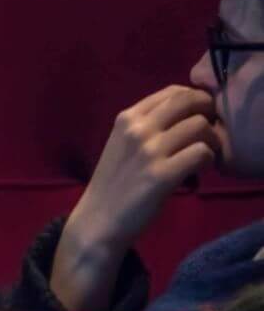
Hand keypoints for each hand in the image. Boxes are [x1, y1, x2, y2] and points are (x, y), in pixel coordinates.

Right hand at [51, 86, 220, 310]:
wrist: (99, 219)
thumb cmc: (113, 183)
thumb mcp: (122, 143)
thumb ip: (147, 126)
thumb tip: (184, 115)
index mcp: (127, 117)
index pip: (173, 91)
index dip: (194, 101)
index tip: (196, 118)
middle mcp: (138, 128)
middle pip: (190, 101)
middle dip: (208, 115)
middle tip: (207, 136)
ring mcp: (150, 151)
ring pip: (200, 126)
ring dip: (211, 141)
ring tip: (204, 156)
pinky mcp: (162, 175)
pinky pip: (202, 154)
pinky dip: (208, 161)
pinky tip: (199, 172)